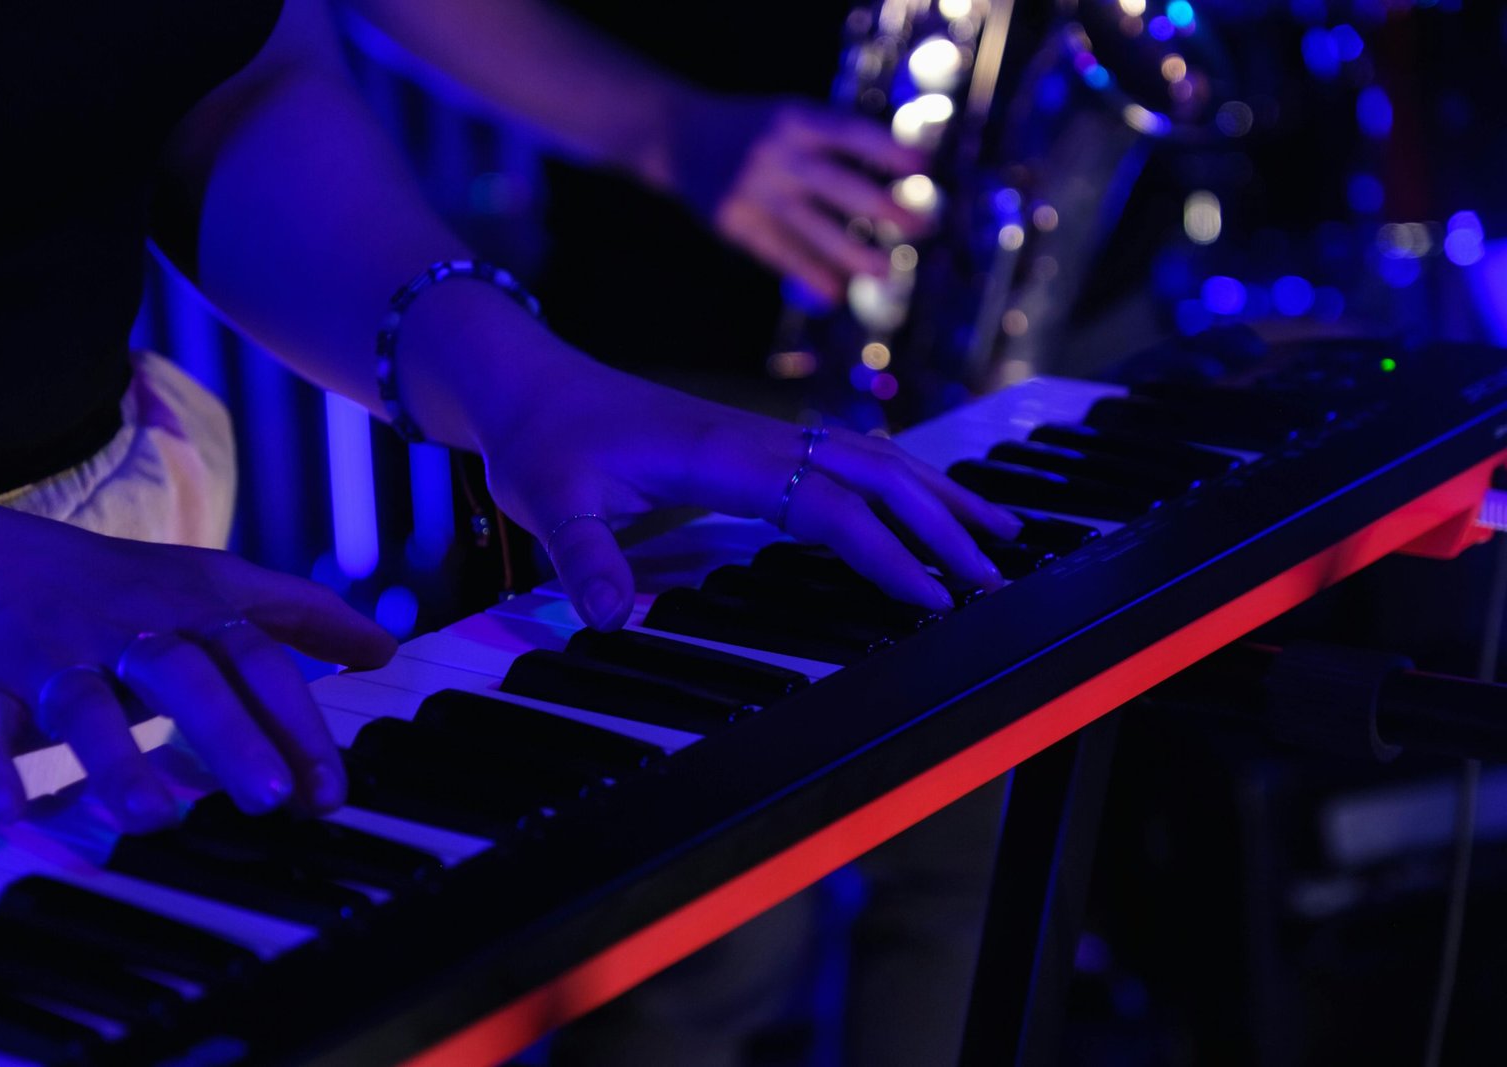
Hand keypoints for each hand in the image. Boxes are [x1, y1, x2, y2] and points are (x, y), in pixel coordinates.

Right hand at [0, 484, 395, 830]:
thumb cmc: (117, 584)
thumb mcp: (214, 583)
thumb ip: (301, 615)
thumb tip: (383, 649)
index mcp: (191, 611)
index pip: (258, 662)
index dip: (298, 722)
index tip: (330, 790)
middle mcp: (128, 631)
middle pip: (186, 677)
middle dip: (230, 735)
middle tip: (270, 796)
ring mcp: (52, 655)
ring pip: (85, 705)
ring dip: (117, 760)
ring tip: (152, 818)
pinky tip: (12, 809)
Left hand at [478, 360, 1019, 630]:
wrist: (528, 384)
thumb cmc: (543, 440)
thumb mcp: (550, 500)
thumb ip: (585, 557)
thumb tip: (610, 619)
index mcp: (721, 453)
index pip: (826, 503)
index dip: (882, 550)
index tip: (928, 596)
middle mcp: (757, 439)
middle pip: (873, 473)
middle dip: (938, 523)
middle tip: (990, 574)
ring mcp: (762, 437)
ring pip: (872, 457)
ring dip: (936, 494)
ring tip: (996, 531)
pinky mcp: (757, 445)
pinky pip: (847, 458)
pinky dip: (900, 481)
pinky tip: (924, 502)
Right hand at [670, 96, 931, 303]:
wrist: (678, 135)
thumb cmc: (753, 130)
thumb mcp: (790, 116)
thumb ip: (832, 141)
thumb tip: (892, 177)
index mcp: (796, 120)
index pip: (851, 134)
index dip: (888, 150)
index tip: (924, 167)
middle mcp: (777, 154)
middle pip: (837, 184)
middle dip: (882, 207)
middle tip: (920, 227)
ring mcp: (754, 190)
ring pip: (811, 227)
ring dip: (851, 252)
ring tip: (886, 272)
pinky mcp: (735, 221)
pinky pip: (777, 252)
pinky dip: (808, 272)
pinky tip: (835, 292)